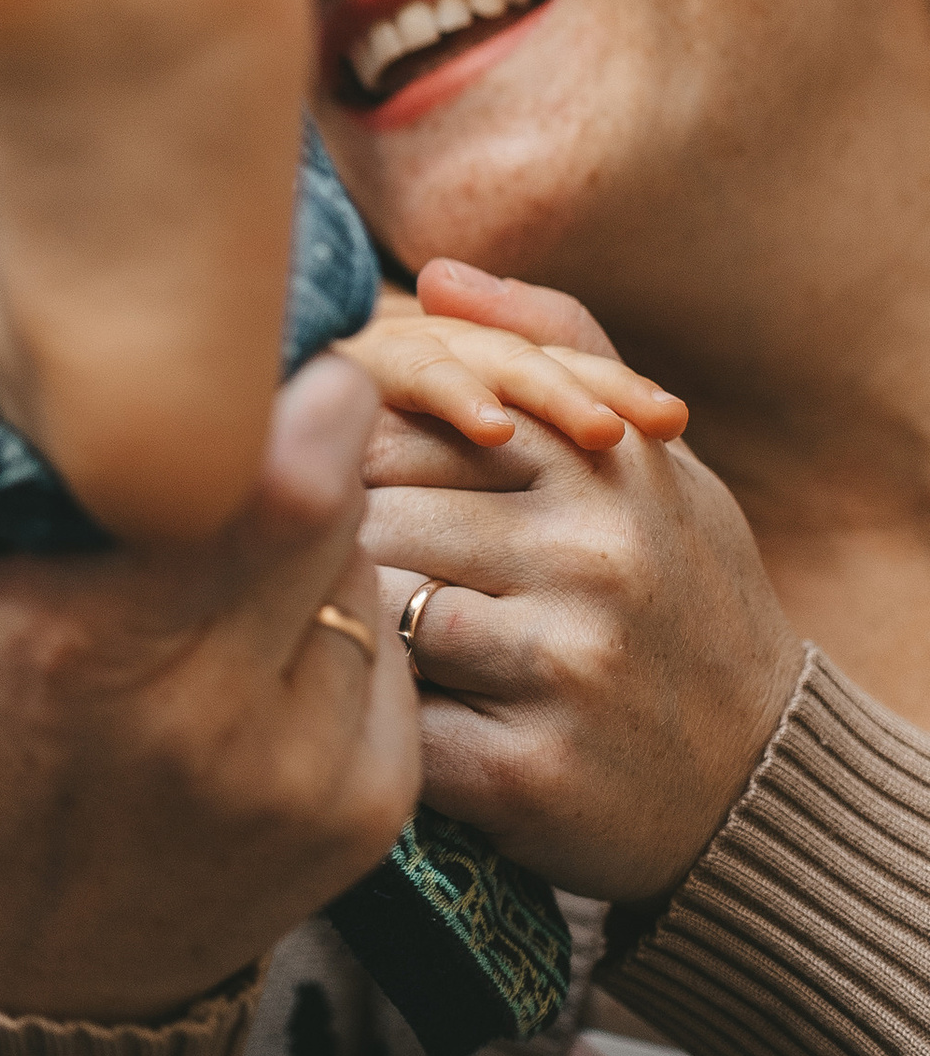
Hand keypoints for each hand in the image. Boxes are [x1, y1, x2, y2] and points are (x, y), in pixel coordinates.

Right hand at [0, 322, 419, 1024]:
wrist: (29, 974)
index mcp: (89, 643)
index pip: (280, 464)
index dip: (282, 384)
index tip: (238, 361)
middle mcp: (213, 715)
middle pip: (340, 495)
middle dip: (303, 434)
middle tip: (246, 423)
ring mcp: (307, 772)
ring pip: (369, 564)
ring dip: (315, 533)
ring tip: (223, 560)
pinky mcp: (372, 810)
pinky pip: (388, 650)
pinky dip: (334, 625)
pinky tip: (251, 655)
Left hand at [362, 273, 801, 902]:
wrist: (763, 779)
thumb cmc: (680, 595)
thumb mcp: (650, 462)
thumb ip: (553, 351)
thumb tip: (435, 276)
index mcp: (603, 467)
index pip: (408, 422)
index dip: (341, 454)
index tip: (318, 483)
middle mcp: (593, 557)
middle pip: (377, 514)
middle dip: (324, 543)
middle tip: (292, 566)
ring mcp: (568, 667)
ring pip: (382, 616)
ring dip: (345, 629)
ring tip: (336, 636)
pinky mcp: (531, 773)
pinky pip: (396, 728)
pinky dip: (374, 723)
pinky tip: (380, 719)